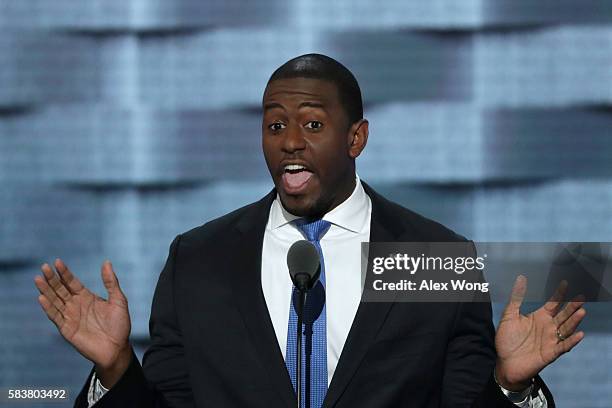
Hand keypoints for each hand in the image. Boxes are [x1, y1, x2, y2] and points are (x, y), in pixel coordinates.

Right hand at [34, 259, 131, 386]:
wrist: (117, 348)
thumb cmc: (120, 325)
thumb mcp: (118, 300)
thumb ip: (111, 282)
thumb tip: (106, 262)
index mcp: (87, 297)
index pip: (72, 282)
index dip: (64, 273)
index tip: (57, 262)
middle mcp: (76, 305)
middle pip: (60, 289)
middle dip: (52, 279)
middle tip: (44, 266)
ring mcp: (70, 317)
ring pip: (54, 301)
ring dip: (46, 290)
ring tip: (38, 279)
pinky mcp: (66, 329)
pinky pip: (55, 316)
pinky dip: (48, 307)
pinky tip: (42, 298)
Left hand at [495, 275, 585, 390]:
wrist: (505, 363)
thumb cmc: (507, 340)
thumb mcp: (509, 315)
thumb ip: (516, 298)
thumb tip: (521, 278)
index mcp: (539, 317)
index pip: (553, 304)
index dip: (558, 294)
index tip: (565, 282)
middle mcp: (548, 327)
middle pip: (563, 315)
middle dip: (572, 306)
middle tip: (581, 297)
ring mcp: (551, 340)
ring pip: (566, 329)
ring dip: (574, 321)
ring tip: (581, 312)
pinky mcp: (551, 353)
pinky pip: (564, 346)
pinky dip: (572, 341)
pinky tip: (579, 334)